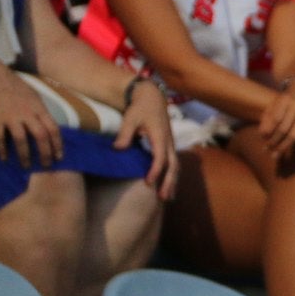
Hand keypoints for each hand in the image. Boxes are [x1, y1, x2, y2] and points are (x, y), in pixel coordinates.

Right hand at [0, 52, 60, 168]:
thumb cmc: (17, 88)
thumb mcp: (36, 98)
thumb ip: (42, 114)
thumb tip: (50, 129)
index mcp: (40, 109)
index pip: (54, 129)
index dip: (58, 145)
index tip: (59, 157)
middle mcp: (28, 114)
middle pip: (41, 136)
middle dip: (45, 153)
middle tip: (47, 165)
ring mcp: (12, 116)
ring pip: (21, 139)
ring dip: (25, 155)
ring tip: (26, 166)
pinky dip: (2, 148)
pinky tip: (4, 158)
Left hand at [116, 79, 177, 199]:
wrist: (152, 98)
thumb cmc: (140, 108)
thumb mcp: (130, 118)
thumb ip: (125, 134)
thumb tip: (118, 149)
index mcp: (161, 137)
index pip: (160, 158)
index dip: (155, 171)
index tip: (148, 182)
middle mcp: (169, 143)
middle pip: (173, 166)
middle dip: (169, 182)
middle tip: (162, 197)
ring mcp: (171, 145)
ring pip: (176, 167)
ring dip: (172, 182)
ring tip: (167, 197)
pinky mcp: (169, 146)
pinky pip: (173, 164)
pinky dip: (172, 176)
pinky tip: (167, 186)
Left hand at [257, 78, 294, 158]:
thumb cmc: (288, 98)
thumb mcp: (276, 101)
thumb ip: (268, 115)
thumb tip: (262, 134)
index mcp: (286, 99)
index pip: (275, 118)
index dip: (268, 130)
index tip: (262, 139)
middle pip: (284, 128)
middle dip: (274, 141)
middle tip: (266, 150)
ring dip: (284, 146)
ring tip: (275, 155)